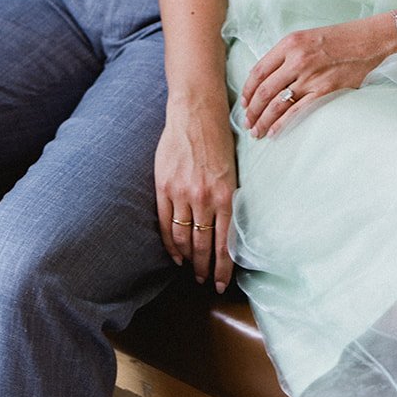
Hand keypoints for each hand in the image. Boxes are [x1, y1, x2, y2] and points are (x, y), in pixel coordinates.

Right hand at [155, 99, 237, 290]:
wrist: (196, 113)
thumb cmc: (218, 140)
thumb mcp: (232, 171)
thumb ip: (228, 200)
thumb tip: (229, 231)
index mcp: (226, 195)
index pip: (225, 243)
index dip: (223, 268)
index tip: (221, 283)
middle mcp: (204, 198)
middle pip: (203, 245)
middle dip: (205, 268)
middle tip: (205, 280)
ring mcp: (182, 193)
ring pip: (183, 238)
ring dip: (188, 259)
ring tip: (191, 270)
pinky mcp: (164, 187)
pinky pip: (164, 223)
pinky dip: (169, 243)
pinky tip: (175, 254)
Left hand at [241, 17, 396, 137]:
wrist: (370, 40)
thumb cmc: (340, 39)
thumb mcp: (307, 37)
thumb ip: (287, 56)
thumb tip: (269, 81)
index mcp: (290, 43)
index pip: (258, 71)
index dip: (247, 91)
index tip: (244, 103)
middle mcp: (297, 59)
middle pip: (264, 90)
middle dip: (252, 110)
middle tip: (247, 123)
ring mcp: (311, 76)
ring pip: (277, 104)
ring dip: (263, 121)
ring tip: (257, 131)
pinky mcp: (326, 91)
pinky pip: (297, 112)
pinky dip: (282, 124)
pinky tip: (274, 132)